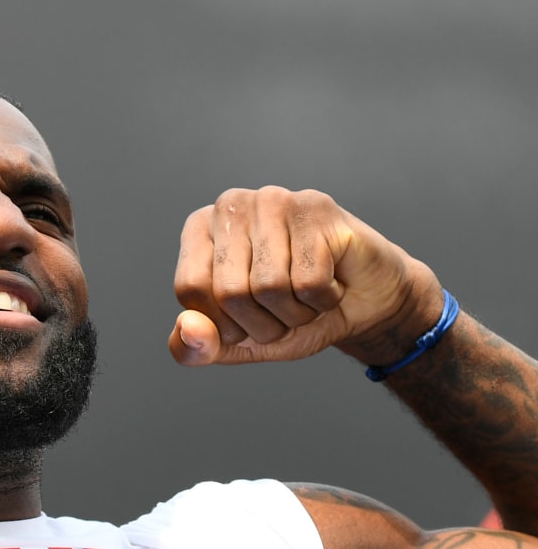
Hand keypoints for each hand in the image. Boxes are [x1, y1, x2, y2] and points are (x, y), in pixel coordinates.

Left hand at [167, 185, 444, 369]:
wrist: (360, 303)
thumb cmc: (289, 315)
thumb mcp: (235, 345)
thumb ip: (196, 348)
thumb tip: (188, 328)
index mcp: (199, 230)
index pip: (192, 289)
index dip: (223, 324)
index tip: (246, 319)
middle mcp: (230, 205)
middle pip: (230, 291)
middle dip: (262, 324)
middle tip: (283, 311)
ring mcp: (274, 200)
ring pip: (270, 287)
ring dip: (294, 314)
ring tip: (306, 295)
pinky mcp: (317, 207)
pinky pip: (309, 283)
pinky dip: (323, 301)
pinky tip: (331, 281)